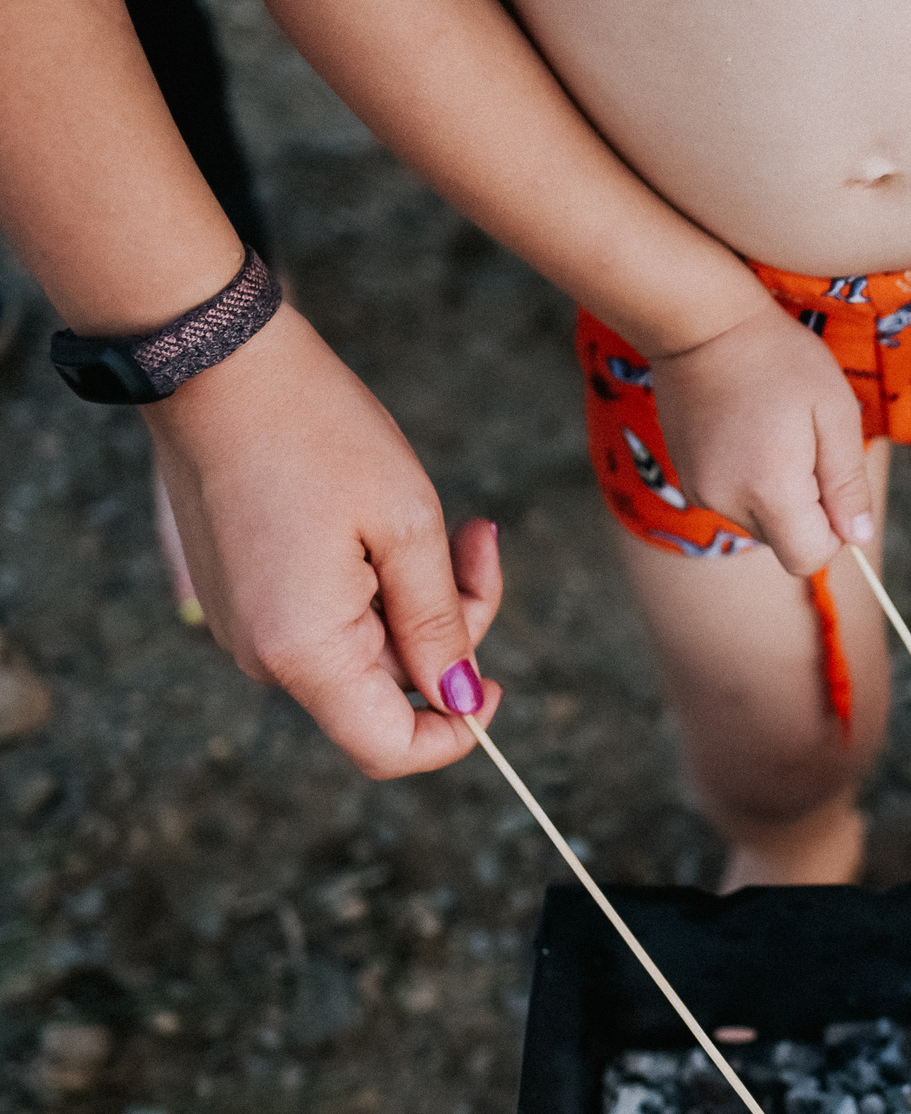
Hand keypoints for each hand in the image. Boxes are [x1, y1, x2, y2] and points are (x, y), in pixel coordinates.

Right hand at [142, 305, 504, 777]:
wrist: (213, 364)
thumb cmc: (316, 432)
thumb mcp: (407, 525)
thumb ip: (440, 623)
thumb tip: (458, 698)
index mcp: (303, 650)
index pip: (387, 749)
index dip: (454, 733)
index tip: (495, 682)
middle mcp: (262, 654)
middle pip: (388, 690)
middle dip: (451, 630)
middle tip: (480, 541)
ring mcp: (244, 626)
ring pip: (366, 649)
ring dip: (418, 598)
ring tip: (446, 521)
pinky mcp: (242, 594)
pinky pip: (329, 618)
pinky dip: (376, 583)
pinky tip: (387, 520)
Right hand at [647, 298, 875, 576]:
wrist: (702, 322)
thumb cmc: (780, 359)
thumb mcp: (834, 413)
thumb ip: (848, 483)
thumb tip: (858, 537)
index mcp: (771, 489)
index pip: (809, 557)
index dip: (833, 531)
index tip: (832, 482)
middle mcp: (727, 501)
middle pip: (783, 542)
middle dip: (806, 508)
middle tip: (803, 443)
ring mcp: (699, 490)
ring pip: (759, 521)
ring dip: (777, 492)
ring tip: (773, 430)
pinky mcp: (685, 476)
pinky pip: (733, 500)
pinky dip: (749, 479)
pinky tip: (748, 431)